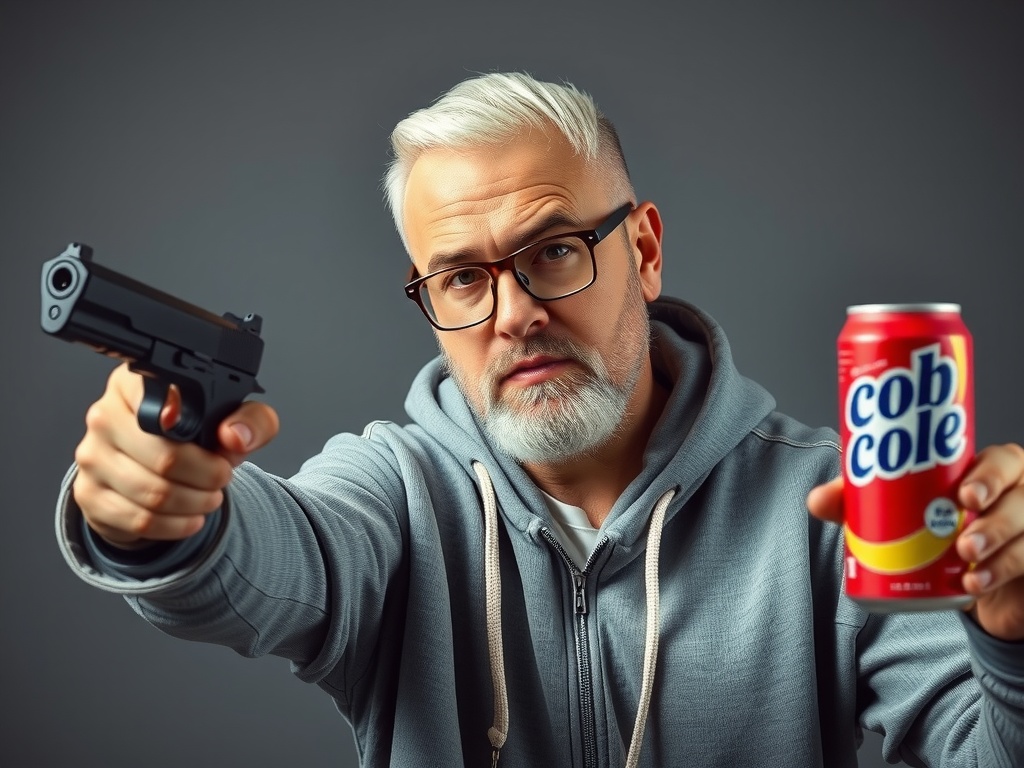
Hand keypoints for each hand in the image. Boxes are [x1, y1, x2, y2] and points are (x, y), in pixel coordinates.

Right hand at [72, 363, 278, 546]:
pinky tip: (191, 517)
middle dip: (207, 476)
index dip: (188, 423)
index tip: (210, 439)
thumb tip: (235, 436)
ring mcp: (92, 457)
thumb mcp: (232, 418)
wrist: (155, 470)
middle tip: (221, 478)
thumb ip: (250, 420)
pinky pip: (139, 520)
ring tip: (210, 497)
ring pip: (153, 494)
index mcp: (135, 384)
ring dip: (194, 503)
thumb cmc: (191, 436)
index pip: (155, 398)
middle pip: (165, 457)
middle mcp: (105, 416)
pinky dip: (175, 525)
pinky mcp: (89, 495)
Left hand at [807, 443, 1023, 640]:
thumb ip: (860, 504)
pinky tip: (975, 582)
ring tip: (966, 560)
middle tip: (963, 534)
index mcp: (990, 472)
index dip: (988, 473)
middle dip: (994, 515)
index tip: (963, 493)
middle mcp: (1019, 495)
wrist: (966, 585)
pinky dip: (1000, 572)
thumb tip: (815, 500)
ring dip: (997, 546)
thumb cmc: (934, 533)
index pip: (1001, 460)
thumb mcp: (897, 515)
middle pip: (1020, 494)